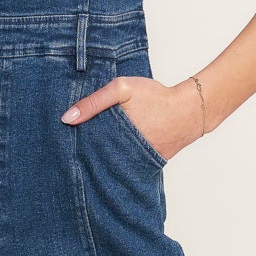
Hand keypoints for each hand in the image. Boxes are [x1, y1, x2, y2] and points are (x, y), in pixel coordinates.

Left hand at [60, 75, 203, 160]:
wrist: (190, 110)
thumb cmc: (156, 97)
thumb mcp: (122, 89)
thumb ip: (94, 102)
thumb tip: (67, 118)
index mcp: (113, 139)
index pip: (84, 148)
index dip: (75, 145)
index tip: (65, 143)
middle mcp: (123, 156)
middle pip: (96, 159)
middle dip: (86, 155)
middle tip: (75, 149)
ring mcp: (136, 163)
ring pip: (112, 164)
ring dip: (102, 160)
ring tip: (92, 154)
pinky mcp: (147, 165)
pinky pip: (128, 165)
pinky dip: (120, 160)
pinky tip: (114, 153)